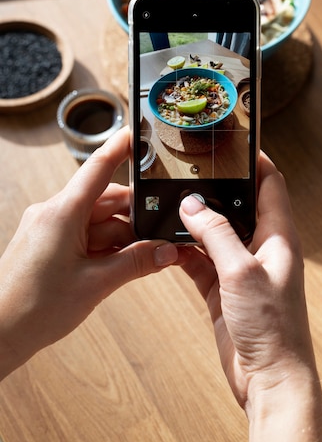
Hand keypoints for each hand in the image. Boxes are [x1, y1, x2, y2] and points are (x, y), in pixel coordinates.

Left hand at [0, 126, 177, 379]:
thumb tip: (167, 252)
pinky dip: (105, 248)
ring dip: (121, 239)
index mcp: (63, 212)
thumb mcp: (96, 284)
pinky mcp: (48, 243)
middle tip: (160, 238)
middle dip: (134, 218)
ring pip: (99, 221)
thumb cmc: (33, 308)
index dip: (120, 148)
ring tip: (138, 264)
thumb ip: (136, 264)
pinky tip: (116, 268)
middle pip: (106, 201)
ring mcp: (51, 228)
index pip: (98, 168)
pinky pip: (85, 235)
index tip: (137, 133)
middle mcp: (55, 213)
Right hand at [179, 152, 321, 441]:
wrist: (268, 378)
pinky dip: (185, 250)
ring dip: (196, 222)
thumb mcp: (242, 271)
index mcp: (279, 237)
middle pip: (239, 206)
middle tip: (191, 171)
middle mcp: (262, 248)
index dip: (256, 162)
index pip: (271, 185)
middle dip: (217, 190)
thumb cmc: (271, 326)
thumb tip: (192, 204)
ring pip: (216, 232)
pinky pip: (201, 259)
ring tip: (171, 204)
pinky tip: (166, 243)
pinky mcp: (224, 288)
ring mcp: (242, 268)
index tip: (234, 144)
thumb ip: (216, 234)